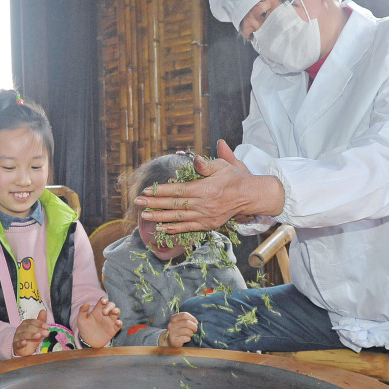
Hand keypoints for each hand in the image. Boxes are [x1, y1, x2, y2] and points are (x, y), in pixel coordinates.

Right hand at [13, 310, 49, 356]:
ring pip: (24, 335)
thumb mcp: (36, 329)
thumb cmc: (30, 338)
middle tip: (45, 332)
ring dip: (31, 335)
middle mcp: (20, 329)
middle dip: (38, 330)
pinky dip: (21, 343)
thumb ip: (40, 321)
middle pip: (29, 328)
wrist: (21, 348)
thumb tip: (43, 311)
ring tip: (38, 336)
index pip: (32, 322)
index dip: (39, 323)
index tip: (46, 326)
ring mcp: (17, 337)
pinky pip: (17, 344)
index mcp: (25, 324)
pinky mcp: (16, 345)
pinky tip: (24, 342)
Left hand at [77, 297, 121, 347]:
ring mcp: (110, 322)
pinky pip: (119, 325)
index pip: (103, 301)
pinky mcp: (113, 329)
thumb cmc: (85, 329)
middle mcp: (105, 314)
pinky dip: (120, 323)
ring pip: (117, 313)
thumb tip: (86, 302)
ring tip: (114, 312)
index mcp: (98, 310)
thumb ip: (82, 311)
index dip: (104, 299)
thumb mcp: (81, 320)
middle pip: (111, 305)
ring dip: (117, 311)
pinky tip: (117, 322)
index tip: (103, 301)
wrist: (88, 342)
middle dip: (110, 306)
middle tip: (104, 312)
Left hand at [134, 140, 284, 232]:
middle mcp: (205, 204)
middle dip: (154, 203)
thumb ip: (207, 164)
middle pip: (175, 204)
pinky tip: (161, 228)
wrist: (250, 196)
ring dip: (160, 217)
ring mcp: (206, 216)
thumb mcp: (223, 165)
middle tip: (138, 201)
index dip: (161, 191)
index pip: (179, 190)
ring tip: (145, 215)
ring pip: (179, 218)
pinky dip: (174, 229)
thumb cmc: (234, 177)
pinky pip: (189, 227)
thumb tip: (195, 159)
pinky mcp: (209, 224)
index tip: (147, 190)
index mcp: (207, 188)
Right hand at [158, 312, 197, 347]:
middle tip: (194, 330)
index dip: (192, 318)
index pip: (184, 315)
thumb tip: (196, 322)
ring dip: (191, 333)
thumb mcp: (180, 322)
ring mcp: (172, 333)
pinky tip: (186, 339)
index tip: (195, 322)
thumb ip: (187, 320)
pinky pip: (186, 338)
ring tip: (189, 334)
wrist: (168, 340)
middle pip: (187, 323)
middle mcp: (171, 325)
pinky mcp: (174, 341)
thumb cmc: (178, 330)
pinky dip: (188, 339)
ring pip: (187, 331)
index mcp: (173, 318)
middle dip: (194, 326)